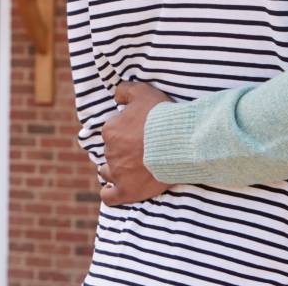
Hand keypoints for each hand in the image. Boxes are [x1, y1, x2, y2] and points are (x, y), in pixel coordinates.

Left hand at [98, 81, 173, 205]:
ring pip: (108, 173)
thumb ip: (125, 90)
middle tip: (140, 150)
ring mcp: (118, 173)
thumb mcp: (143, 91)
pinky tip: (114, 192)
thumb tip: (116, 95)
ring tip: (130, 169)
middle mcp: (111, 152)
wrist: (179, 141)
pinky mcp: (128, 190)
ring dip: (115, 171)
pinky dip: (110, 195)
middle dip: (123, 151)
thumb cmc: (162, 116)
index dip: (125, 132)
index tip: (139, 133)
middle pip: (112, 152)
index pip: (112, 132)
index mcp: (111, 130)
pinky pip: (110, 197)